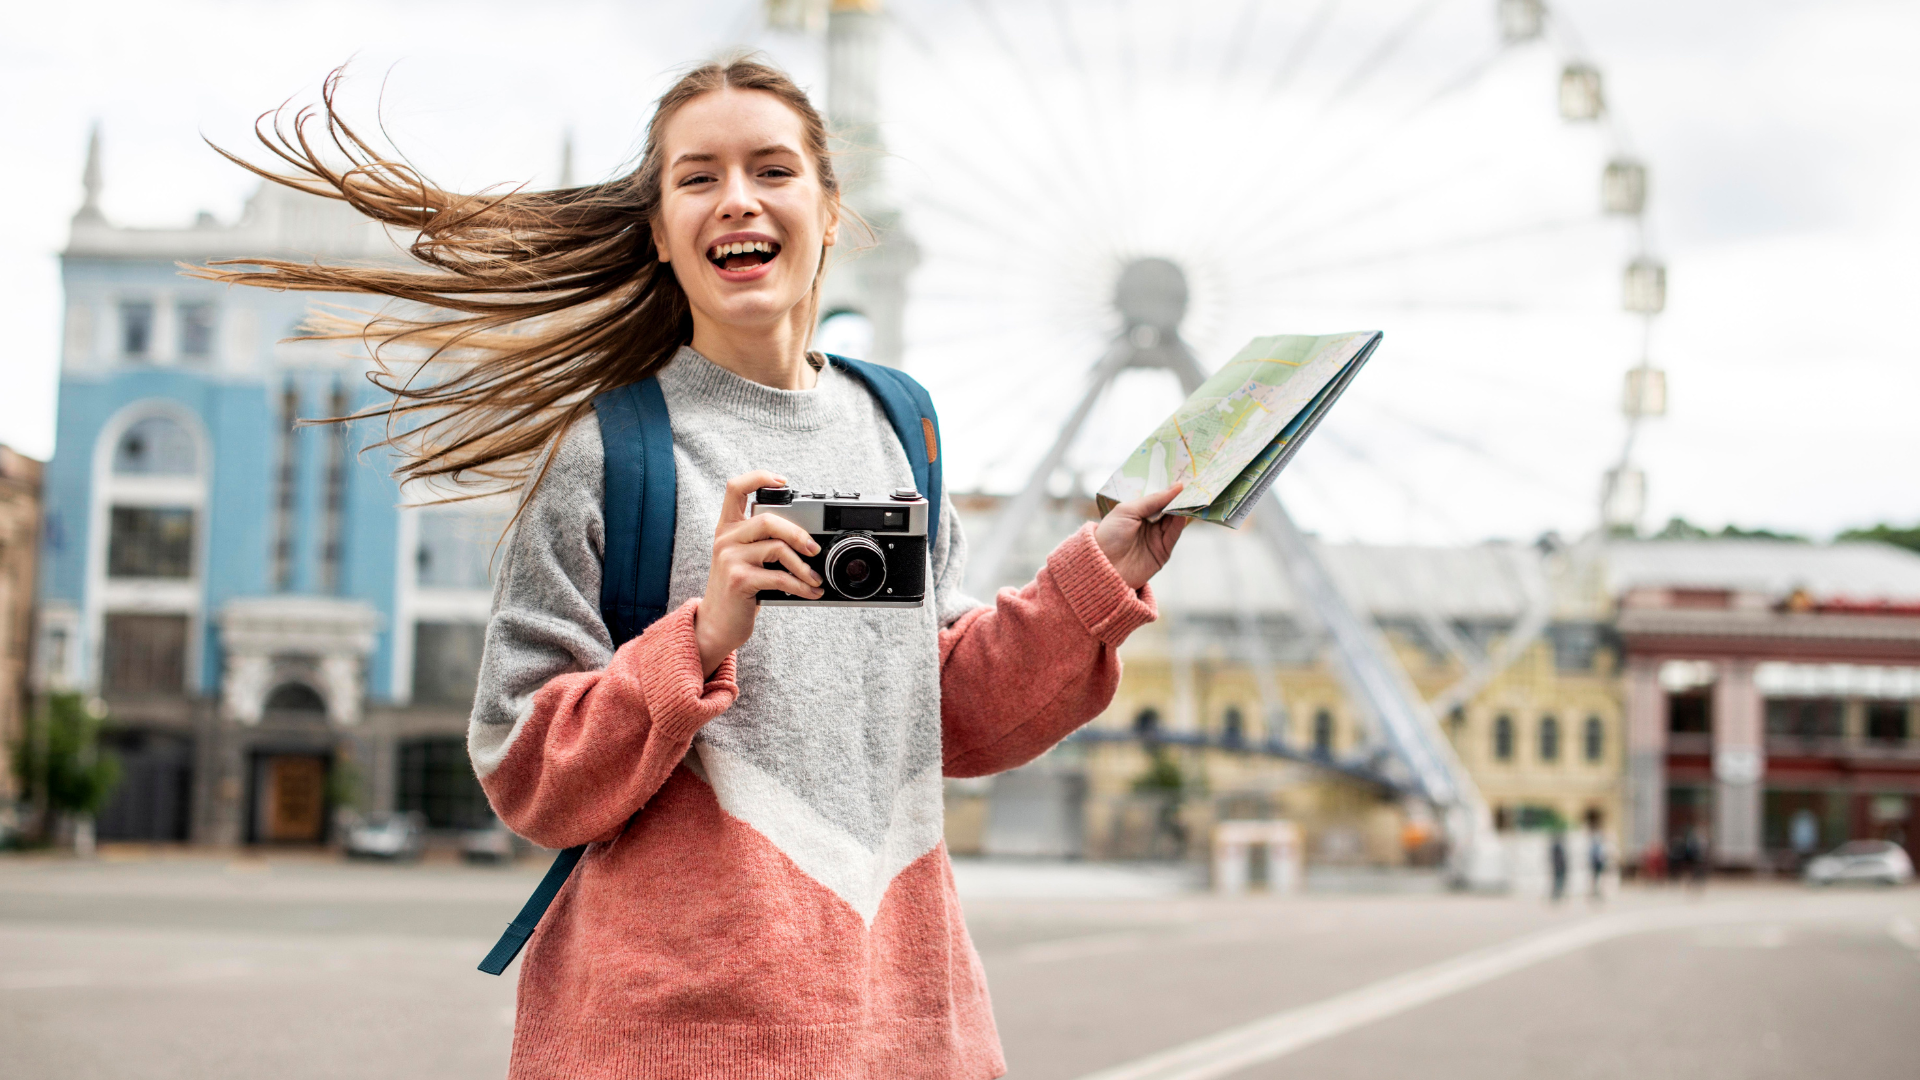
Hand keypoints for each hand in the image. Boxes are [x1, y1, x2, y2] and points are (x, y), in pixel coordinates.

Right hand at [694, 471, 824, 676]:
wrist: (717, 624)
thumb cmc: (737, 590)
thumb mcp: (743, 559)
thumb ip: (762, 541)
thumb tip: (807, 538)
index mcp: (727, 528)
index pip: (735, 488)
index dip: (758, 477)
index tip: (783, 482)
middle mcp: (725, 539)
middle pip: (768, 519)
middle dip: (798, 532)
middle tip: (814, 548)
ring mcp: (730, 558)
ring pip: (777, 548)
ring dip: (804, 566)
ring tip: (814, 578)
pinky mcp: (739, 580)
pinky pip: (779, 577)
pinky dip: (801, 586)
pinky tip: (809, 592)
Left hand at [1094, 484, 1188, 589]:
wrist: (1103, 567)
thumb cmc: (1110, 534)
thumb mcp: (1128, 511)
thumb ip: (1153, 500)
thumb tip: (1177, 486)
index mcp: (1138, 513)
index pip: (1158, 499)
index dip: (1169, 490)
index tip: (1182, 480)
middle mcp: (1149, 524)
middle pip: (1169, 509)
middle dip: (1179, 499)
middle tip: (1193, 486)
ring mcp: (1156, 538)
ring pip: (1174, 521)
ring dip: (1182, 509)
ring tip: (1190, 497)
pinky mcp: (1163, 552)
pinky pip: (1173, 535)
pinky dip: (1179, 524)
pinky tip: (1183, 513)